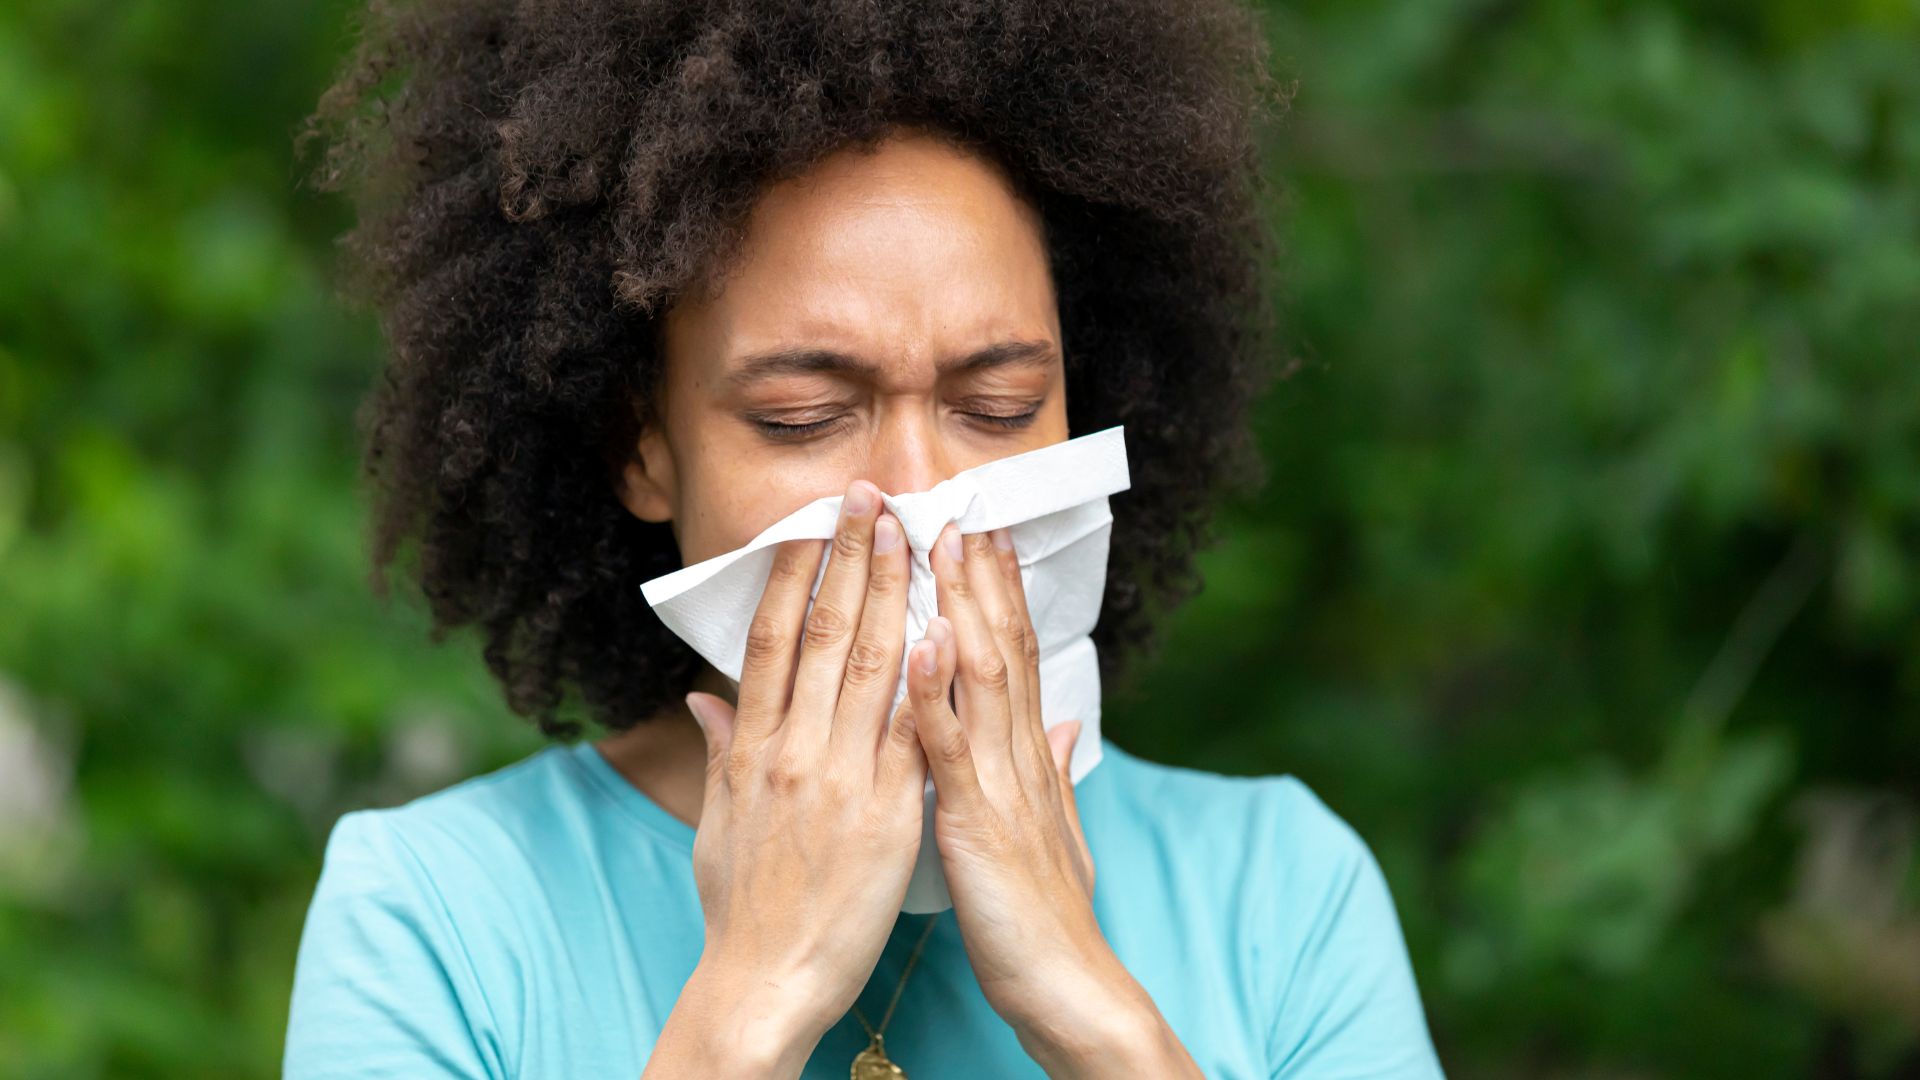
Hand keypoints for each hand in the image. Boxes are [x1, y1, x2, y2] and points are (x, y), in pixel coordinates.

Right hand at [645, 480, 948, 1077]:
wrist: (764, 982)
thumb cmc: (740, 907)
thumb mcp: (715, 822)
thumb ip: (719, 750)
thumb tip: (704, 697)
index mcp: (752, 747)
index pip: (771, 639)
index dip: (793, 573)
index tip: (813, 522)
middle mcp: (791, 750)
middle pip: (822, 633)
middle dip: (850, 557)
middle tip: (872, 495)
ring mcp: (839, 777)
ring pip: (868, 665)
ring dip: (892, 591)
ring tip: (910, 532)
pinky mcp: (885, 812)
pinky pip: (910, 731)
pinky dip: (926, 677)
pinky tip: (944, 626)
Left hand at [912, 523, 1200, 1075]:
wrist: (1068, 988)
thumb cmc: (1046, 917)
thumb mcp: (1051, 832)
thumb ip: (1055, 771)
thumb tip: (1066, 723)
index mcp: (1026, 757)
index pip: (1013, 656)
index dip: (999, 593)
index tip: (982, 532)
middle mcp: (1020, 755)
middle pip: (1003, 646)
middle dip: (983, 575)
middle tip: (964, 502)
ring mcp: (1001, 783)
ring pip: (983, 677)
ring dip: (964, 605)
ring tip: (946, 541)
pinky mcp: (977, 820)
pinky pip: (952, 746)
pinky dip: (937, 691)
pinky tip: (925, 640)